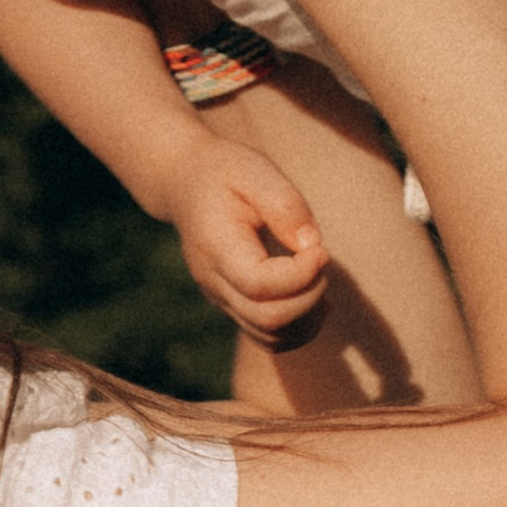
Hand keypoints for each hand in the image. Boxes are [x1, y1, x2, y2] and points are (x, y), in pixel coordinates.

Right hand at [141, 124, 330, 341]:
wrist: (185, 184)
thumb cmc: (225, 172)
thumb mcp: (255, 170)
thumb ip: (285, 205)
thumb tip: (311, 246)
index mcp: (216, 247)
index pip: (259, 285)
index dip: (300, 276)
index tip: (321, 249)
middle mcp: (214, 281)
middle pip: (268, 318)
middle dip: (310, 296)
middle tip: (321, 258)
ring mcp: (221, 298)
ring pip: (271, 336)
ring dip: (309, 316)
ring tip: (319, 277)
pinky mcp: (233, 305)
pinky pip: (269, 336)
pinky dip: (299, 327)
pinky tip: (313, 296)